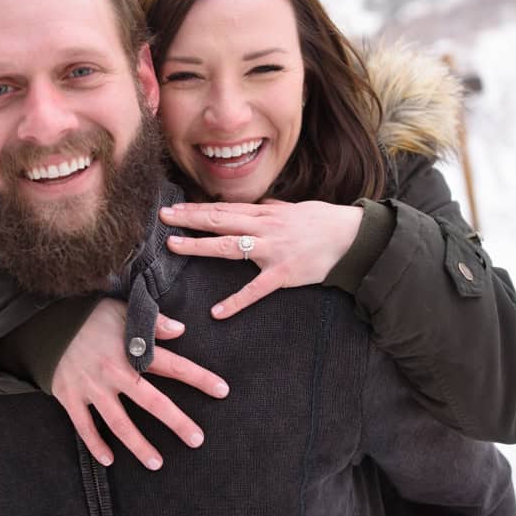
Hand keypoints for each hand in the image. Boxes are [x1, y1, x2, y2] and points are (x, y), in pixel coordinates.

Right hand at [52, 298, 228, 470]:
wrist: (43, 322)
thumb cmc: (87, 316)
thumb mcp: (121, 309)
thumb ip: (152, 322)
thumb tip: (180, 330)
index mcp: (131, 350)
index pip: (173, 366)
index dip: (199, 378)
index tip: (222, 390)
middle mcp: (114, 373)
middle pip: (151, 402)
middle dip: (176, 422)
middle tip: (197, 440)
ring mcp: (91, 388)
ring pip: (119, 423)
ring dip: (139, 445)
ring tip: (157, 464)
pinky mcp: (70, 398)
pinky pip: (84, 427)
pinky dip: (96, 445)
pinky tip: (110, 460)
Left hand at [161, 197, 362, 317]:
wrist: (351, 238)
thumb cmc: (323, 222)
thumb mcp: (295, 208)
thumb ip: (273, 208)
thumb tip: (259, 203)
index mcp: (266, 213)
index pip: (224, 209)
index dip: (196, 208)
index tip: (173, 208)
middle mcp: (264, 228)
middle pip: (219, 222)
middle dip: (189, 220)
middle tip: (163, 219)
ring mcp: (272, 251)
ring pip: (229, 248)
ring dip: (200, 246)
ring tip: (175, 246)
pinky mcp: (282, 275)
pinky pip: (255, 290)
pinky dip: (236, 301)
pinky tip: (217, 312)